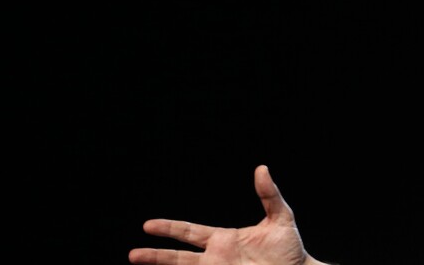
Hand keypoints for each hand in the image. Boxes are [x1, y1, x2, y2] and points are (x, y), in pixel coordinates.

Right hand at [129, 165, 326, 264]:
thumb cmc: (290, 249)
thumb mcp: (281, 218)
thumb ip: (269, 195)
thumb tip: (262, 169)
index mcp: (224, 239)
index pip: (190, 232)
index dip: (170, 228)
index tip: (148, 226)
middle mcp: (216, 257)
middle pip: (179, 257)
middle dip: (157, 255)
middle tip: (133, 254)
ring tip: (139, 263)